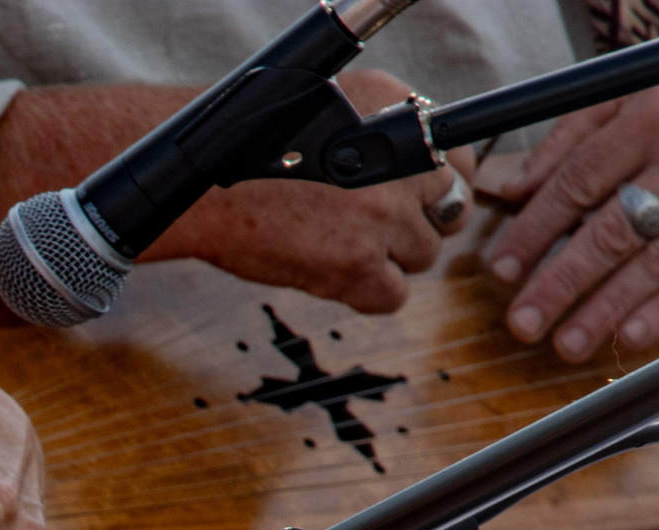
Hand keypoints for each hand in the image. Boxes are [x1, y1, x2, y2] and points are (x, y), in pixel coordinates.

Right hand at [0, 73, 463, 314]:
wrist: (200, 186)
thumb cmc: (248, 146)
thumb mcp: (328, 106)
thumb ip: (384, 128)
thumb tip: (422, 164)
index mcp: (395, 111)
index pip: (458, 157)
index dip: (440, 183)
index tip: (420, 196)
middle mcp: (398, 161)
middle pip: (447, 210)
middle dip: (415, 222)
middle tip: (373, 224)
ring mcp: (381, 215)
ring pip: (421, 255)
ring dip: (388, 258)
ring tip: (343, 246)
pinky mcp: (356, 264)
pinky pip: (392, 295)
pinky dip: (367, 292)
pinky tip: (336, 274)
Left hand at [483, 22, 658, 359]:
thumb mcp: (636, 88)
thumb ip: (572, 137)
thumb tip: (518, 190)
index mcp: (654, 117)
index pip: (579, 183)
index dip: (534, 232)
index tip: (501, 270)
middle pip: (613, 232)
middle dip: (561, 284)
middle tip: (523, 323)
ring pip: (658, 264)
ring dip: (606, 311)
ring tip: (566, 343)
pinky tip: (629, 336)